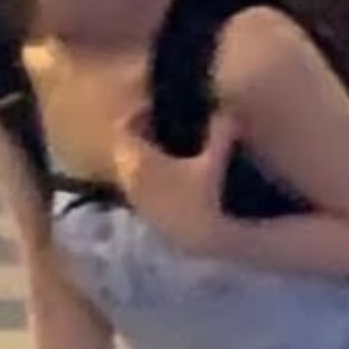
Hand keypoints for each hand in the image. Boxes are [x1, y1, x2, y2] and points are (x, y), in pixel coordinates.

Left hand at [113, 105, 237, 256]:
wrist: (201, 240)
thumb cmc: (205, 197)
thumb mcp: (215, 160)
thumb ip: (220, 132)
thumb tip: (225, 111)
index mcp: (139, 160)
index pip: (124, 128)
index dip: (137, 114)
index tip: (153, 108)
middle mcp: (129, 177)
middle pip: (124, 148)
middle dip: (139, 135)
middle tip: (161, 126)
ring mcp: (134, 198)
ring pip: (128, 168)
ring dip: (142, 157)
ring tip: (167, 150)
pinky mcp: (143, 213)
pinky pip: (136, 186)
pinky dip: (147, 176)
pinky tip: (170, 176)